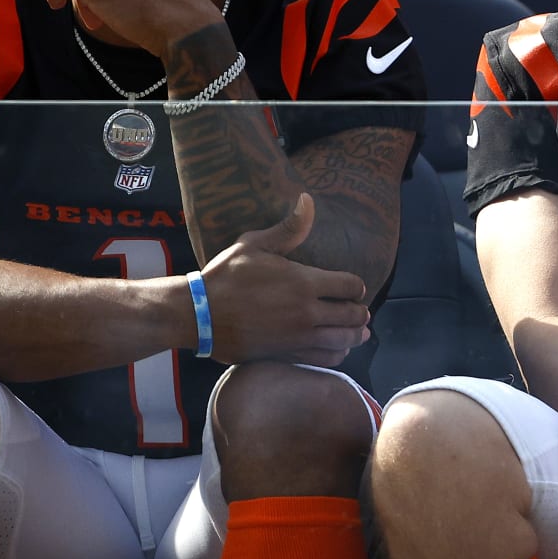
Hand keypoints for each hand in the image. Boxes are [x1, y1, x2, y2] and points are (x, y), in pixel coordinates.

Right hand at [197, 193, 370, 366]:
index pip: (350, 285)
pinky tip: (336, 348)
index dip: (356, 286)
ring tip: (358, 331)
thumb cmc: (225, 276)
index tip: (353, 287)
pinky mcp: (287, 355)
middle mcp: (307, 312)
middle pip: (352, 314)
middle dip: (359, 311)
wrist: (197, 314)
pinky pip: (324, 359)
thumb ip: (288, 228)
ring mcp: (298, 337)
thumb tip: (308, 199)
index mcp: (304, 282)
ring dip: (354, 334)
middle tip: (359, 309)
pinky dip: (337, 354)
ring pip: (343, 340)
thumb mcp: (254, 244)